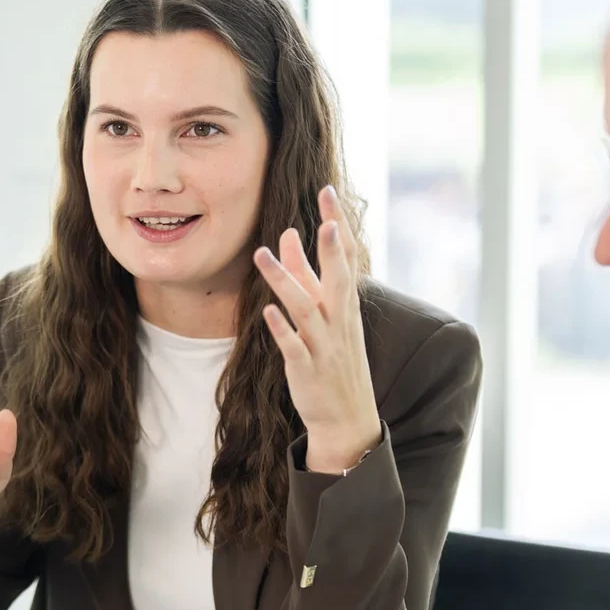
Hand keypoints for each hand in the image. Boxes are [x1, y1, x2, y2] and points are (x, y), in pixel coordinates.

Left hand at [254, 185, 380, 473]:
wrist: (345, 417)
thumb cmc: (332, 358)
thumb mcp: (324, 312)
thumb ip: (305, 274)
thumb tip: (290, 234)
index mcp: (345, 304)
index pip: (346, 257)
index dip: (338, 225)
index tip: (328, 192)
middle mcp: (339, 321)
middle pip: (338, 278)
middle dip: (332, 249)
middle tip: (326, 218)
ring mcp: (324, 345)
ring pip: (307, 309)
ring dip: (285, 281)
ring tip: (262, 254)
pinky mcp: (308, 369)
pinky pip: (295, 347)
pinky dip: (282, 330)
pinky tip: (267, 312)